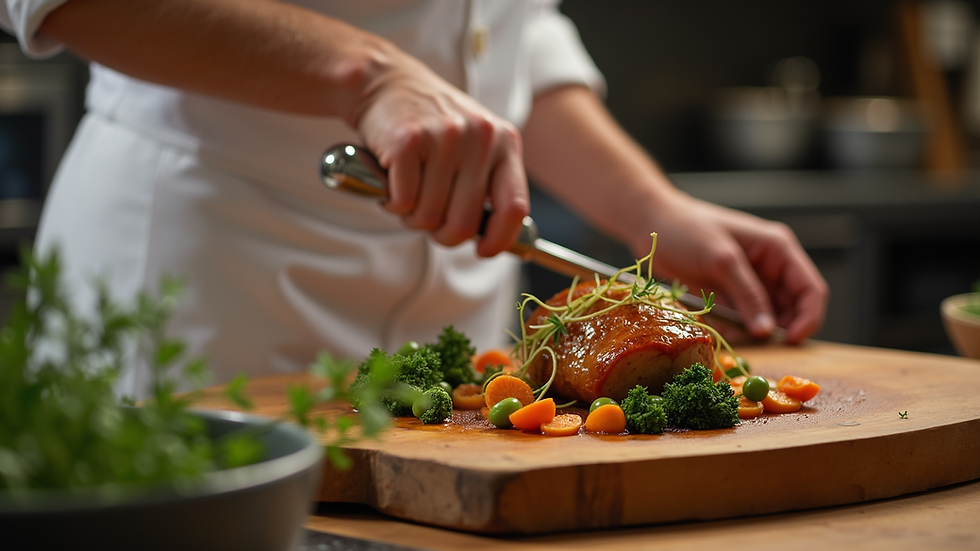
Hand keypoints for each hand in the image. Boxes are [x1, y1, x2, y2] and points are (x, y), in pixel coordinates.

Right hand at [349, 46, 529, 256]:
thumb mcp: (474, 142)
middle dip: (441, 233)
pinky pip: (403, 201)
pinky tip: (392, 182)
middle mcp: (479, 138)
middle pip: (463, 223)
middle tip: (428, 219)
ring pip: (429, 216)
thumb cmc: (431, 123)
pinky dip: (393, 203)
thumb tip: (490, 237)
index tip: (484, 251)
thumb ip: (486, 181)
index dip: (499, 239)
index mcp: (504, 142)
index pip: (514, 207)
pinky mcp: (408, 141)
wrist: (384, 81)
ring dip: (412, 216)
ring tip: (408, 192)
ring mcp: (444, 138)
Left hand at [643, 193, 828, 343]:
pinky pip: (742, 319)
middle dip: (778, 328)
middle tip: (758, 342)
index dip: (808, 318)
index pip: (810, 289)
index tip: (792, 340)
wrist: (652, 224)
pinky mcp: (729, 294)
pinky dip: (735, 328)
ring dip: (753, 330)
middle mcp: (769, 267)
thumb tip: (767, 330)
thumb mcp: (721, 260)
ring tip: (732, 331)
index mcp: (778, 249)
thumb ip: (747, 295)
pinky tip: (719, 325)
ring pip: (766, 318)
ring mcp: (749, 282)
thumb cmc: (687, 229)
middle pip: (792, 308)